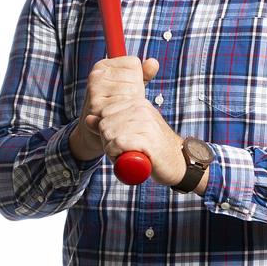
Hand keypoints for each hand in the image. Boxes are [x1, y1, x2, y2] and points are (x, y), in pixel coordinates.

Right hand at [68, 56, 157, 162]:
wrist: (97, 132)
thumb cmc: (117, 106)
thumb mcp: (130, 87)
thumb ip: (143, 74)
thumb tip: (154, 62)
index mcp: (103, 66)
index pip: (134, 64)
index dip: (137, 79)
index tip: (125, 89)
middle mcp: (96, 75)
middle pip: (135, 80)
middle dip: (135, 94)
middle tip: (122, 104)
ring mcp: (95, 90)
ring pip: (131, 93)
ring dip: (131, 106)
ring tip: (120, 111)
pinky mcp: (96, 106)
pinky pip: (124, 108)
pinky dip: (126, 115)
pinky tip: (118, 119)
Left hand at [92, 58, 187, 186]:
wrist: (179, 162)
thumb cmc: (153, 147)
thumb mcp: (130, 131)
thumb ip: (109, 123)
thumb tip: (87, 119)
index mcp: (137, 103)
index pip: (104, 114)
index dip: (107, 132)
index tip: (122, 140)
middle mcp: (141, 109)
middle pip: (104, 125)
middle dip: (108, 142)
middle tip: (125, 150)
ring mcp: (145, 123)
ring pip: (109, 135)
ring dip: (113, 151)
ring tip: (129, 154)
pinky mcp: (147, 139)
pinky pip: (118, 144)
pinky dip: (118, 156)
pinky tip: (130, 158)